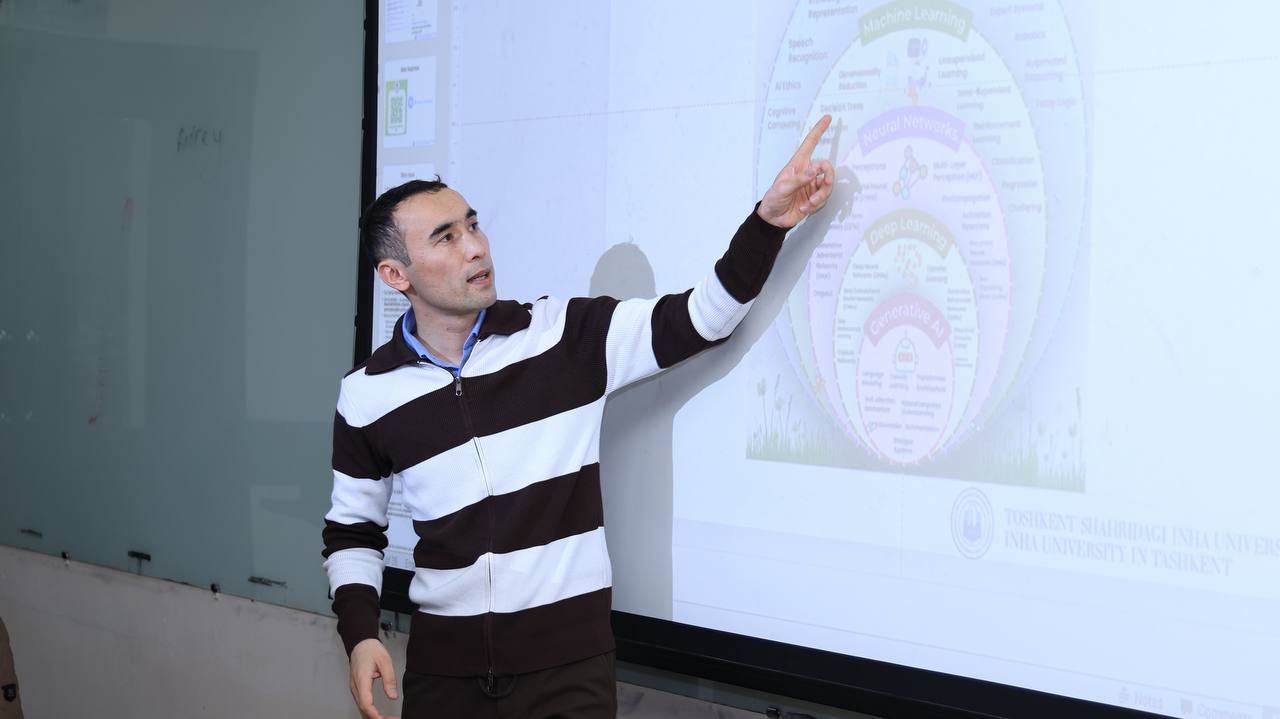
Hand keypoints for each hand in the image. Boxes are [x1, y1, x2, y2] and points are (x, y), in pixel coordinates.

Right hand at [349, 638, 398, 718]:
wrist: (360, 644)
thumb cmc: (371, 650)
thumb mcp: (385, 661)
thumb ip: (389, 679)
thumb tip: (393, 696)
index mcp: (362, 679)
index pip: (366, 703)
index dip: (375, 714)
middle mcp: (355, 687)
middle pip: (363, 709)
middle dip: (377, 718)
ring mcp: (355, 689)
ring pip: (362, 708)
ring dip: (373, 716)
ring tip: (389, 718)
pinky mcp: (357, 690)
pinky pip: (362, 704)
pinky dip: (370, 712)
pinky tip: (380, 715)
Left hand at [757, 114, 835, 228]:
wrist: (774, 219)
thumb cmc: (774, 199)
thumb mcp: (782, 187)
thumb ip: (799, 179)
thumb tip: (815, 170)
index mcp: (797, 165)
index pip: (810, 144)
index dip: (818, 131)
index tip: (827, 118)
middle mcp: (807, 173)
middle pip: (826, 167)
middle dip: (829, 175)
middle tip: (826, 182)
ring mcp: (812, 186)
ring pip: (828, 185)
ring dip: (821, 195)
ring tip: (809, 203)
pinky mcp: (815, 199)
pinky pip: (825, 199)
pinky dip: (816, 205)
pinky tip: (805, 208)